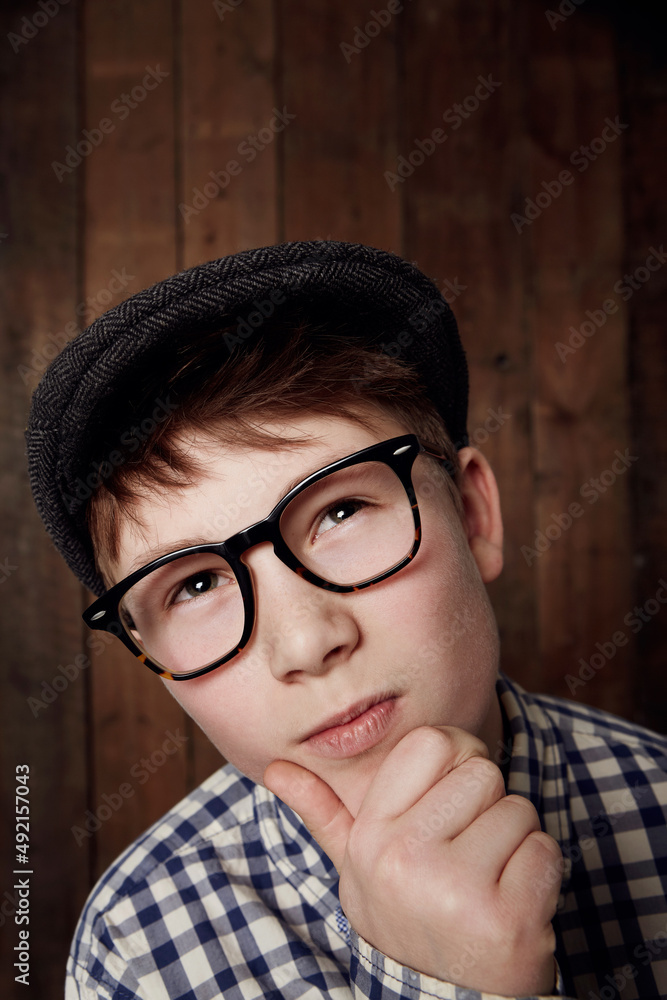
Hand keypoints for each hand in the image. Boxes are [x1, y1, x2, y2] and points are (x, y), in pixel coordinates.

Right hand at [264, 726, 560, 995]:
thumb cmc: (407, 919)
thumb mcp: (357, 868)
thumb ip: (323, 813)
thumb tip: (277, 769)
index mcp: (371, 836)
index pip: (434, 742)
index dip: (455, 764)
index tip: (451, 802)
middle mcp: (405, 858)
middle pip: (482, 772)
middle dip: (487, 809)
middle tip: (467, 855)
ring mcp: (455, 889)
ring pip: (518, 811)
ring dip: (516, 845)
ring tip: (488, 882)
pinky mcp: (507, 918)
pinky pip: (545, 850)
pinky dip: (540, 875)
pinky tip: (511, 905)